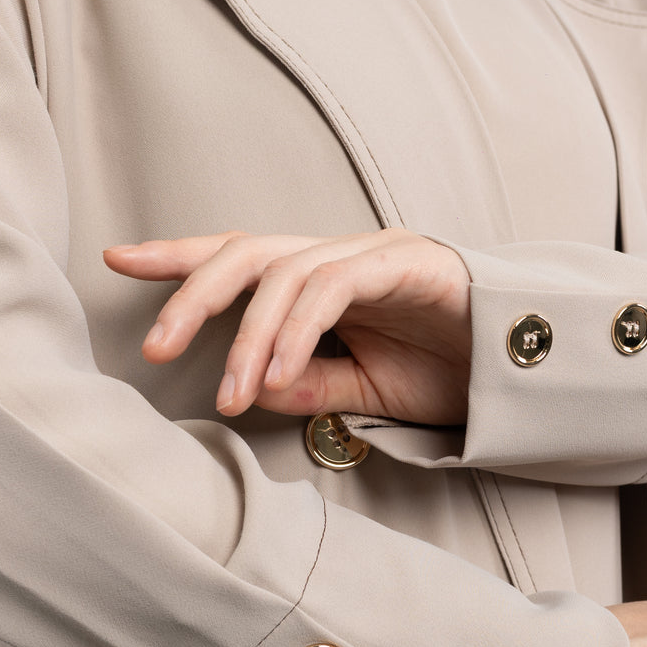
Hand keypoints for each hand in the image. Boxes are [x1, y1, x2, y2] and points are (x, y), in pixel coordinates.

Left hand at [102, 228, 472, 424]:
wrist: (528, 373)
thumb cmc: (450, 374)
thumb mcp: (363, 391)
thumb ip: (306, 384)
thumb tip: (247, 390)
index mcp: (324, 280)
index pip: (240, 257)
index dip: (179, 258)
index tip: (118, 261)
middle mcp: (341, 255)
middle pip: (247, 252)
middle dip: (192, 294)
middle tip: (153, 348)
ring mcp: (374, 253)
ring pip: (285, 273)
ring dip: (248, 338)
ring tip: (231, 394)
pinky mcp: (407, 261)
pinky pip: (335, 288)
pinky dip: (298, 332)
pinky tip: (276, 374)